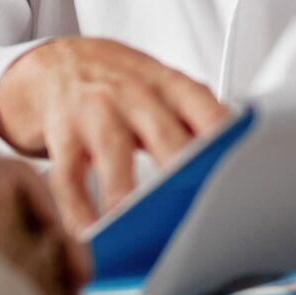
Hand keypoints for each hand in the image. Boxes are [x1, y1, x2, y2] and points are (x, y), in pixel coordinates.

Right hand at [0, 37, 229, 230]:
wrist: (57, 63)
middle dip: (181, 166)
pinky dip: (77, 208)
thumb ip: (196, 119)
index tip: (238, 165)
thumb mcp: (162, 86)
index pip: (203, 106)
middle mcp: (133, 95)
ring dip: (123, 189)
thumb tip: (238, 165)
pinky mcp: (63, 136)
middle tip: (196, 200)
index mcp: (168, 85)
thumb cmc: (121, 83)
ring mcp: (95, 113)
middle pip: (163, 133)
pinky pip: (68, 177)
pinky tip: (88, 231)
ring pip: (113, 153)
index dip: (222, 134)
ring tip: (132, 222)